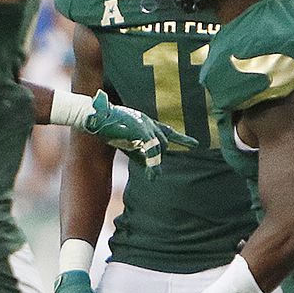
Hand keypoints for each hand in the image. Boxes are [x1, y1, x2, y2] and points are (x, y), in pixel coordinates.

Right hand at [79, 93, 196, 167]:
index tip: (197, 145)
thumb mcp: (130, 146)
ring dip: (156, 163)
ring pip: (159, 147)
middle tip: (152, 172)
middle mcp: (149, 122)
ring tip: (152, 175)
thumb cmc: (110, 130)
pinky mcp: (140, 129)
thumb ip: (143, 156)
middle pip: (163, 143)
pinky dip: (154, 163)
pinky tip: (153, 175)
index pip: (169, 131)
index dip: (183, 139)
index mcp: (147, 124)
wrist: (96, 117)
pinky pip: (152, 149)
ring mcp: (145, 124)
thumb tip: (154, 171)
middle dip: (159, 157)